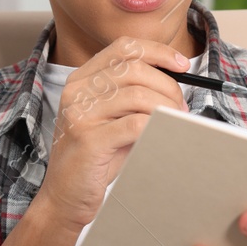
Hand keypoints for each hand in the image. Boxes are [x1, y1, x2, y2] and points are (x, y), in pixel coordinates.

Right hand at [33, 36, 188, 232]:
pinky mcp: (88, 140)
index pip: (124, 48)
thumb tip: (176, 84)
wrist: (64, 197)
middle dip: (168, 86)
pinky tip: (161, 135)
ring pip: (138, 95)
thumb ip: (133, 96)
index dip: (158, 52)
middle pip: (135, 69)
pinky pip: (135, 124)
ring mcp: (79, 114)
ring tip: (174, 122)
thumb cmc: (94, 159)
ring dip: (166, 108)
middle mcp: (76, 91)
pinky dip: (156, 127)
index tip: (182, 65)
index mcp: (81, 80)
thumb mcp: (111, 118)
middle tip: (180, 106)